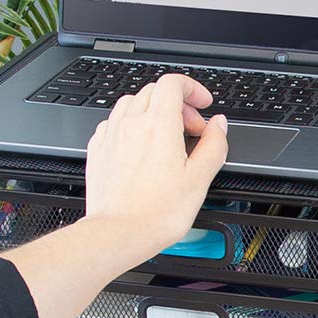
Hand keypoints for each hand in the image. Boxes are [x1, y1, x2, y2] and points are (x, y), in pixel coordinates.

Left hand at [81, 72, 227, 266]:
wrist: (118, 233)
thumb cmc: (157, 212)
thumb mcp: (200, 178)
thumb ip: (214, 144)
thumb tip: (219, 125)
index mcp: (159, 125)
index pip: (173, 83)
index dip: (192, 88)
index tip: (203, 103)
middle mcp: (131, 123)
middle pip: (154, 91)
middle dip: (178, 103)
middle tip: (192, 129)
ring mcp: (111, 134)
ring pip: (132, 103)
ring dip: (152, 111)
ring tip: (166, 136)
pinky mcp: (98, 149)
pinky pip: (114, 122)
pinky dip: (132, 125)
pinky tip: (141, 146)